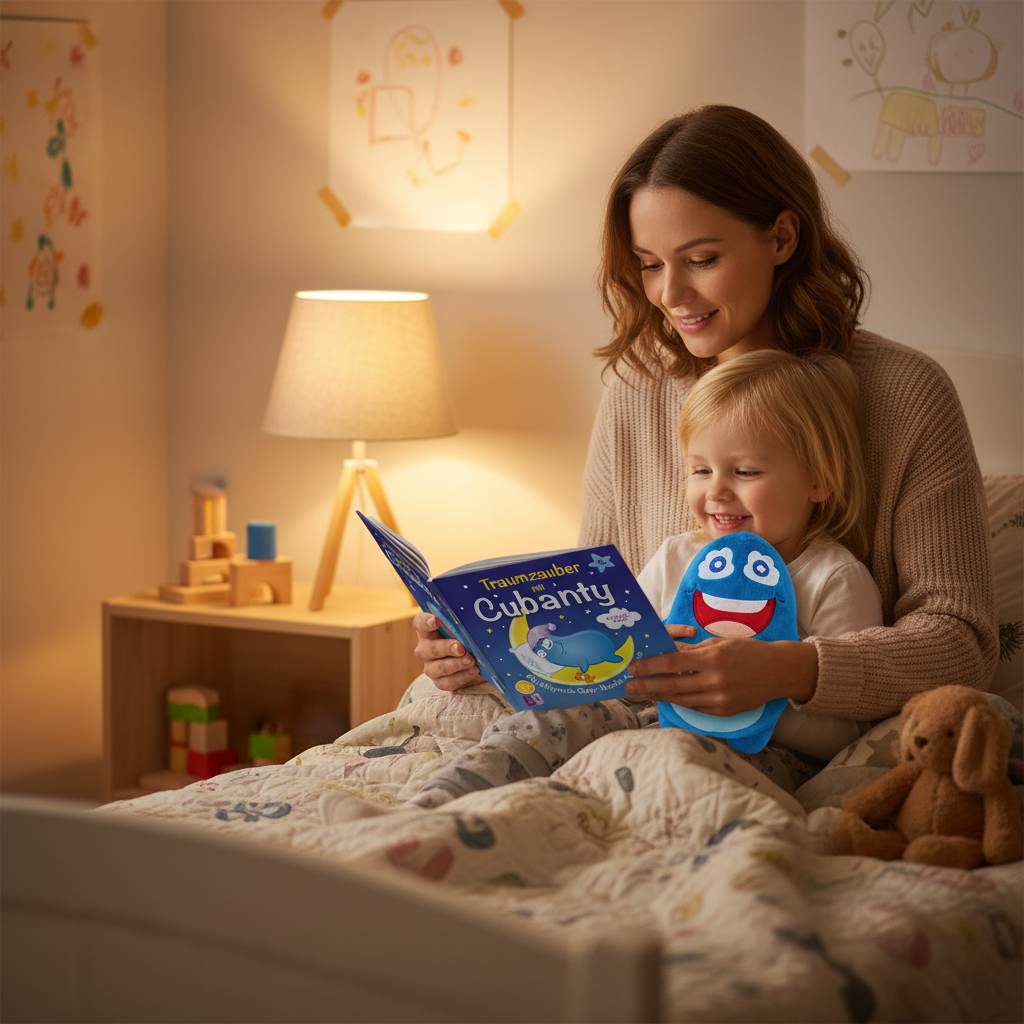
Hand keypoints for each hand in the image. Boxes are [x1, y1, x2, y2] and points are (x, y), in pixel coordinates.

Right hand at [412, 613, 485, 691]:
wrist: (471, 659)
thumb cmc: (465, 637)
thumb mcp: (463, 628)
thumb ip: (463, 622)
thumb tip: (475, 616)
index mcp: (427, 631)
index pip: (420, 624)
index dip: (426, 622)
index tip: (436, 621)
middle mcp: (424, 649)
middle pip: (428, 649)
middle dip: (446, 648)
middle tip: (461, 648)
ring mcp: (430, 666)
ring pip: (437, 668)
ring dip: (455, 664)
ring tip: (471, 660)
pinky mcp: (439, 681)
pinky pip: (447, 682)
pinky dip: (462, 677)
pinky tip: (474, 670)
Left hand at [624, 630, 817, 715]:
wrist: (778, 672)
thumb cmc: (748, 651)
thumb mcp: (719, 643)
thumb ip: (691, 650)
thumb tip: (666, 651)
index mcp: (711, 659)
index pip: (672, 663)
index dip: (649, 666)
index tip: (633, 667)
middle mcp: (713, 681)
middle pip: (671, 685)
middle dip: (646, 686)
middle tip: (628, 685)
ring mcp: (719, 700)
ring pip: (681, 700)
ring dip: (659, 696)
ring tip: (643, 692)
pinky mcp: (724, 712)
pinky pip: (695, 708)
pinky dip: (679, 702)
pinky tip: (666, 697)